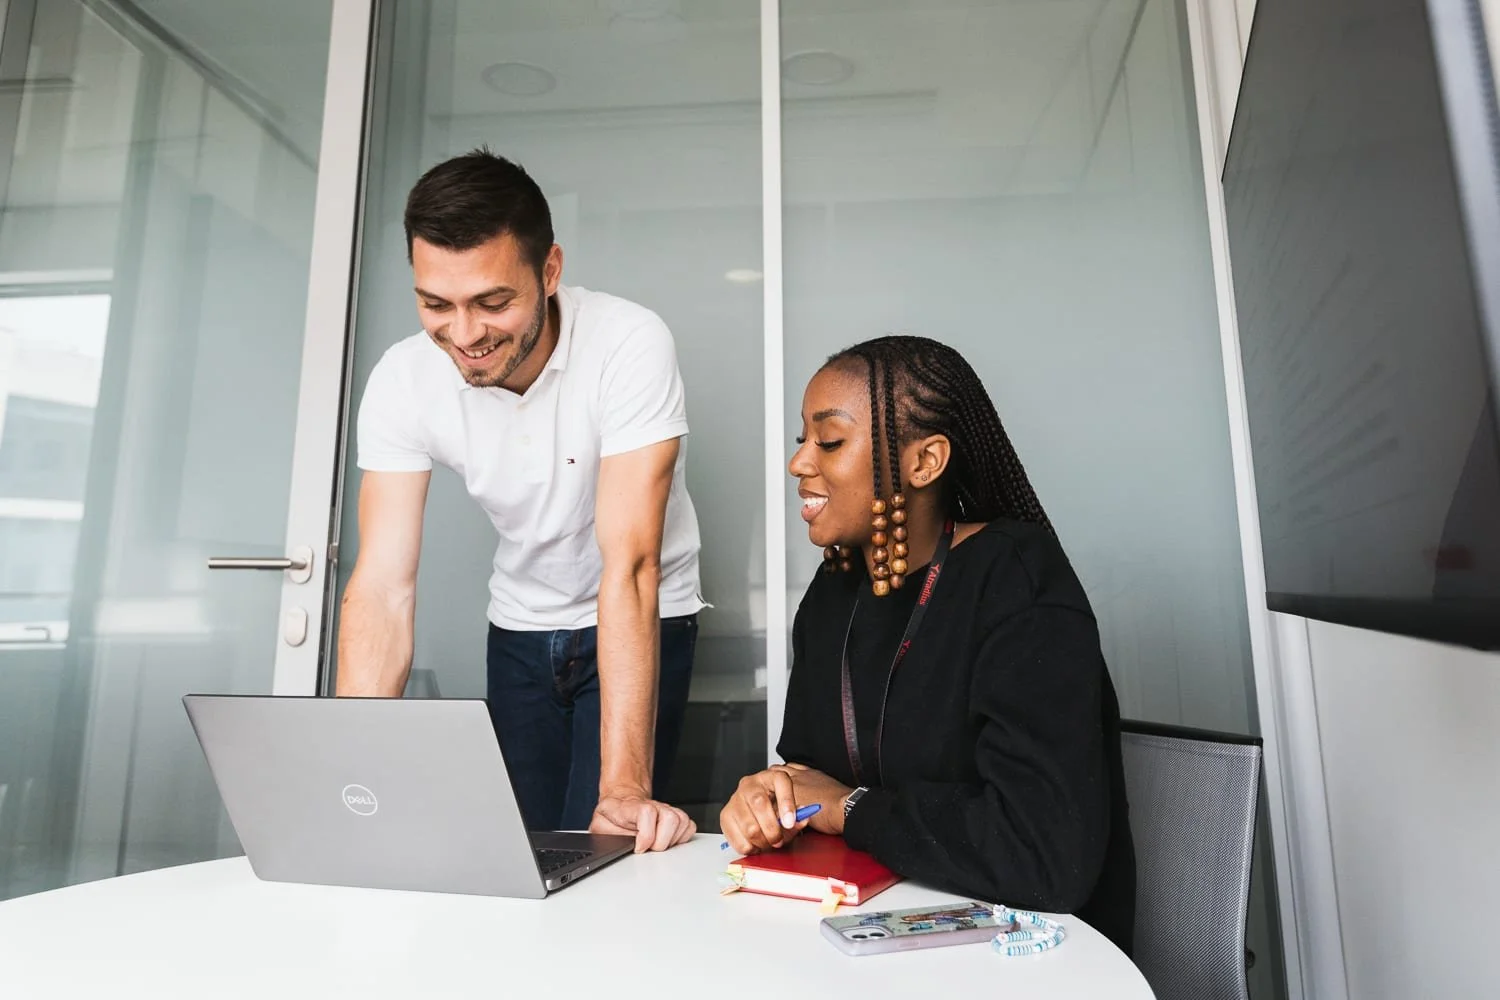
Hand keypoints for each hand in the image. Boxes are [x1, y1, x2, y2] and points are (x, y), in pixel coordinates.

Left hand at [591, 794, 696, 852]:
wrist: (622, 802)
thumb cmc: (612, 817)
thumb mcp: (599, 825)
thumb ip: (604, 837)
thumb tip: (612, 851)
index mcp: (632, 807)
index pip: (647, 812)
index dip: (646, 835)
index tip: (639, 848)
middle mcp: (654, 806)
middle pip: (670, 818)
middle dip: (660, 842)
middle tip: (648, 848)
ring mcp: (666, 810)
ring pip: (682, 822)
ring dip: (671, 841)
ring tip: (656, 845)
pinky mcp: (676, 817)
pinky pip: (689, 827)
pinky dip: (681, 838)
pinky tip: (667, 841)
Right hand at [718, 763, 851, 854]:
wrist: (754, 810)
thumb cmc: (774, 808)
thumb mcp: (789, 810)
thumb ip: (797, 816)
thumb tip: (801, 819)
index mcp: (770, 777)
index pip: (780, 781)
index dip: (786, 803)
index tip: (791, 822)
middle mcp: (750, 784)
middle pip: (760, 804)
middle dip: (773, 829)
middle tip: (778, 840)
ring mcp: (735, 799)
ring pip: (749, 827)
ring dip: (762, 842)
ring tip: (767, 843)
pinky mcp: (725, 816)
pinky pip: (738, 839)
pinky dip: (750, 848)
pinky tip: (755, 843)